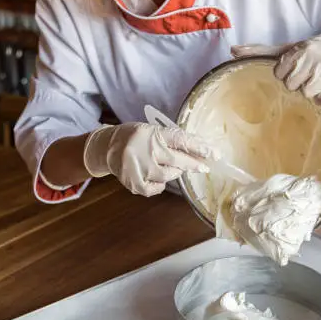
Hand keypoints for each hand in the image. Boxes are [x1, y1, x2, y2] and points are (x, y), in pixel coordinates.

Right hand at [83, 123, 218, 196]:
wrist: (106, 147)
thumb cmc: (136, 138)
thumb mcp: (153, 131)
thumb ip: (174, 140)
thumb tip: (202, 150)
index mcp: (152, 133)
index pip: (180, 139)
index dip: (199, 147)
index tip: (214, 153)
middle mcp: (145, 149)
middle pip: (178, 160)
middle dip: (194, 164)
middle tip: (204, 167)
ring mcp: (139, 167)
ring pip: (169, 175)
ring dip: (175, 173)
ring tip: (167, 166)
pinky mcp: (133, 181)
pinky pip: (157, 188)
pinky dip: (160, 185)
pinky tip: (155, 177)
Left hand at [232, 26, 320, 106]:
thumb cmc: (311, 52)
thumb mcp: (286, 49)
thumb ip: (259, 51)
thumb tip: (233, 51)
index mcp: (298, 52)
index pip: (280, 75)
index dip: (287, 74)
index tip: (296, 67)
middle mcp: (312, 61)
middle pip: (292, 86)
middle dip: (300, 81)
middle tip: (309, 73)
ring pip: (307, 95)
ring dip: (314, 90)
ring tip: (320, 78)